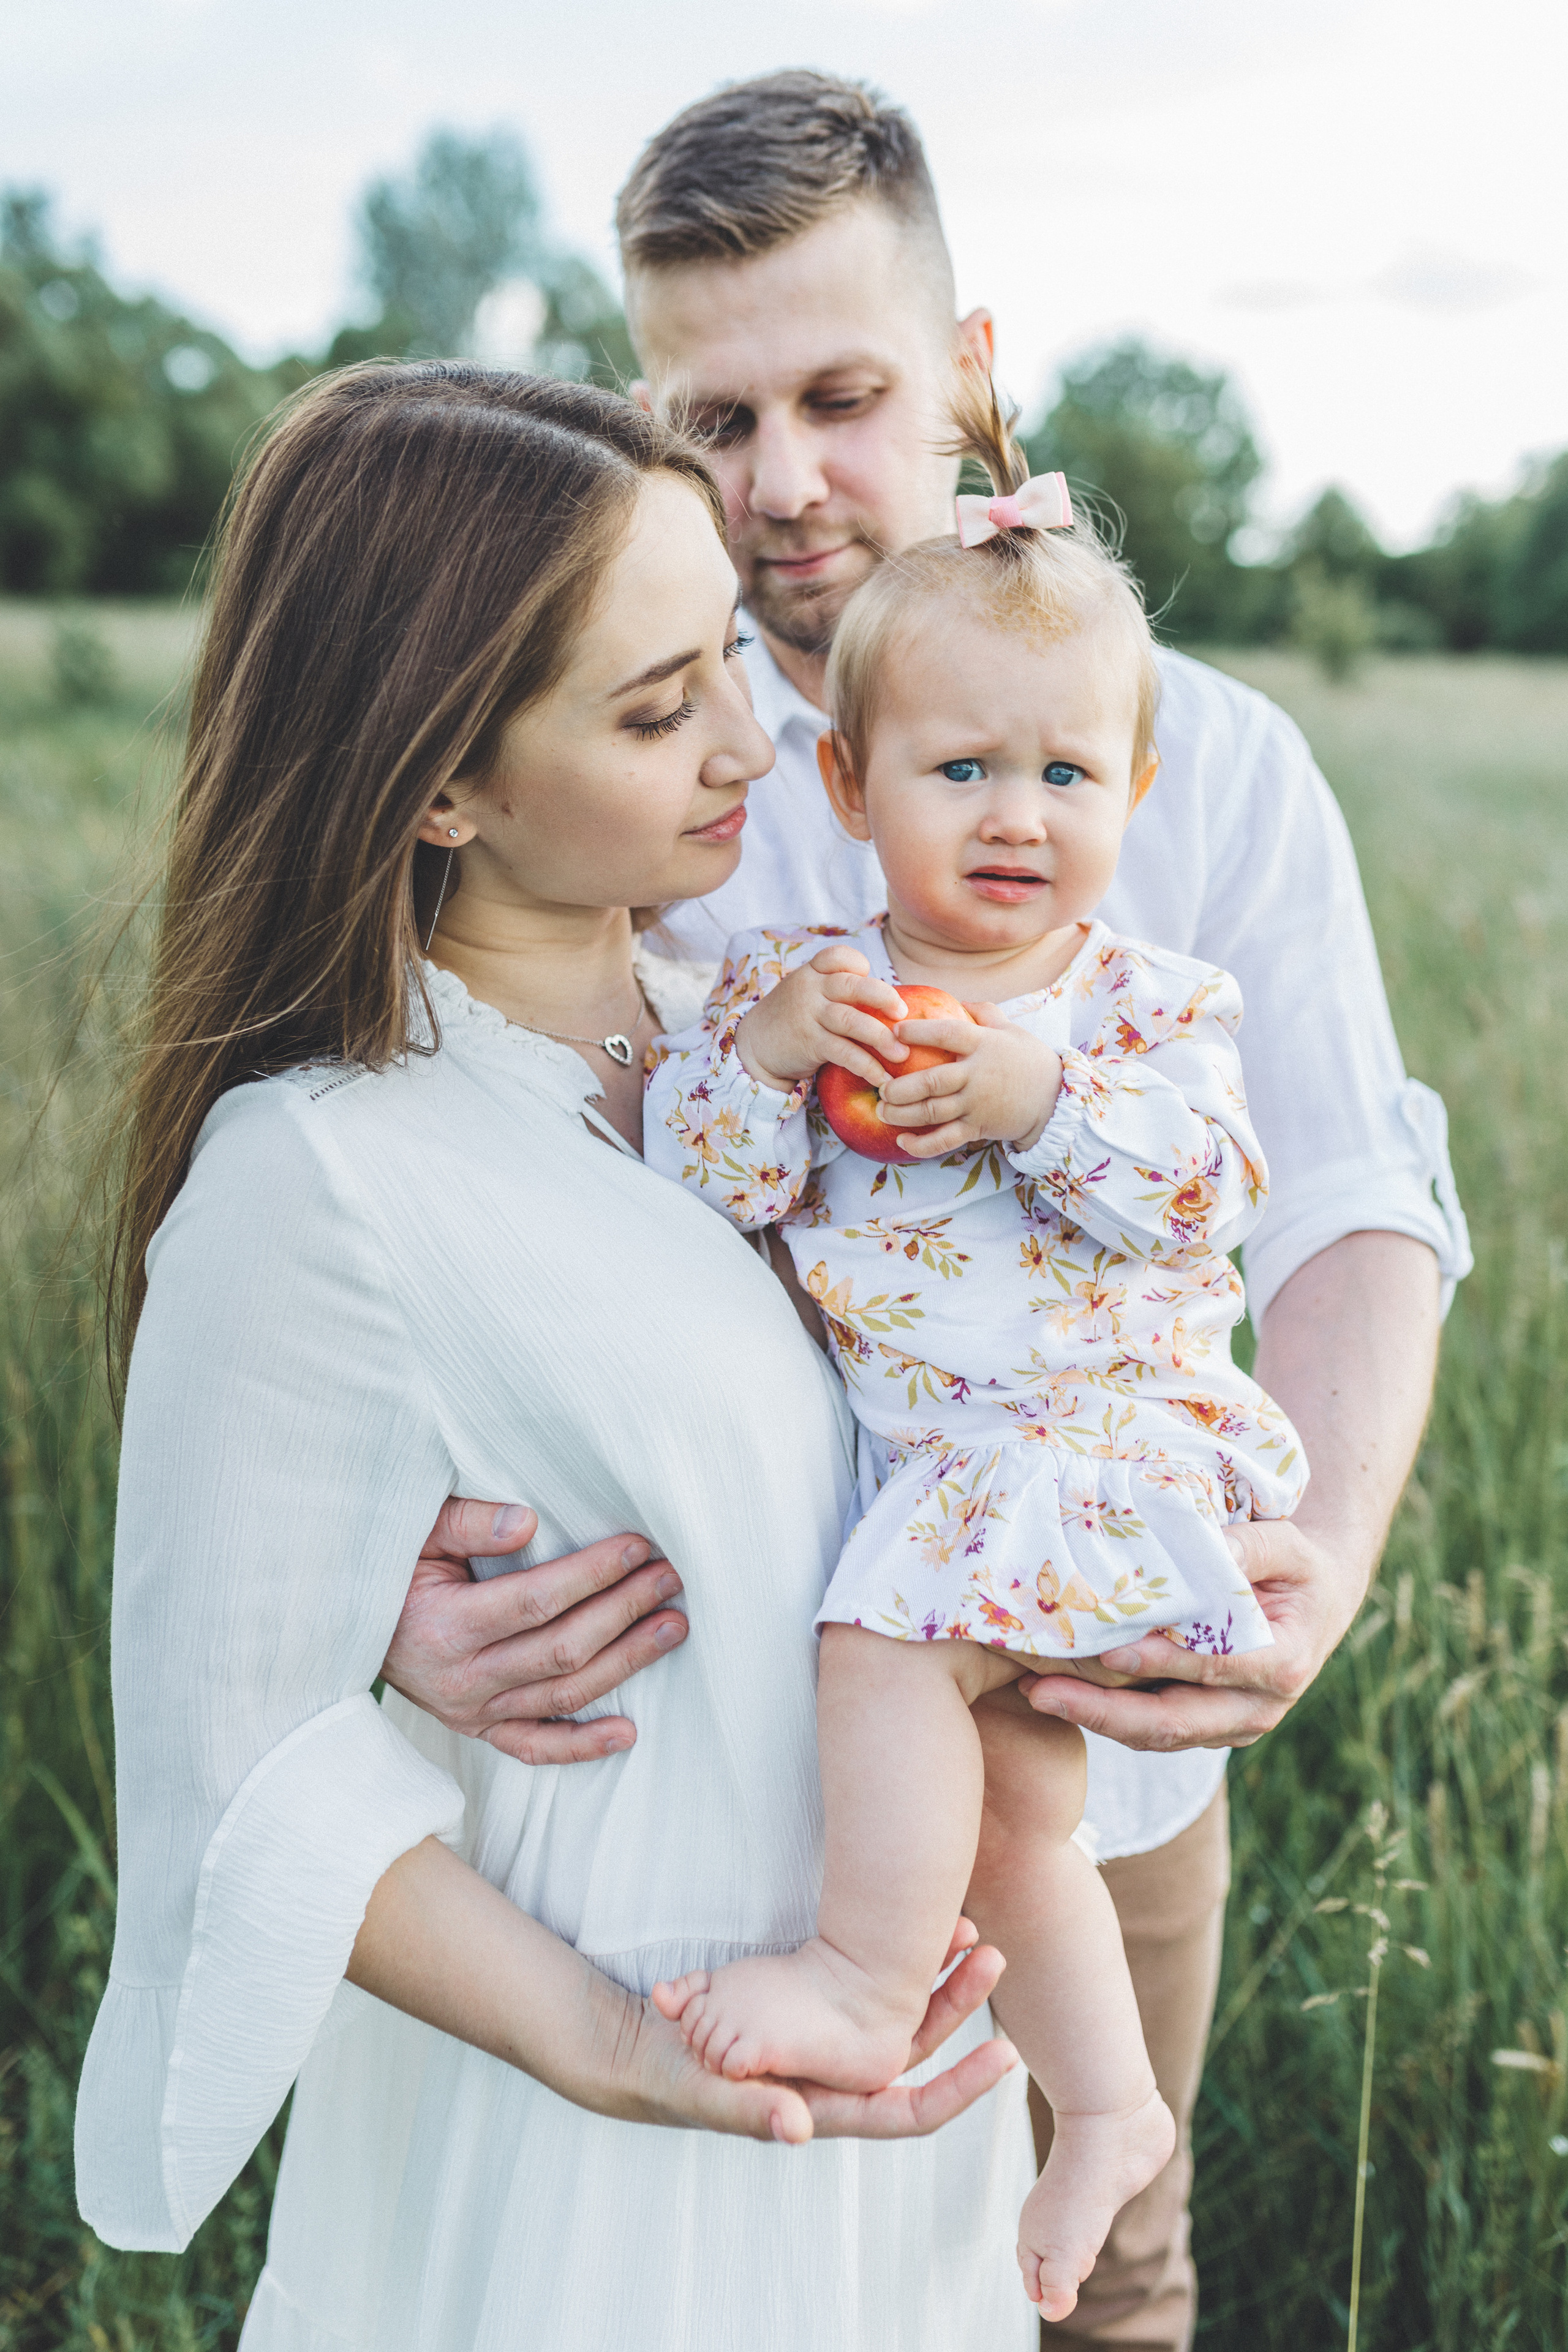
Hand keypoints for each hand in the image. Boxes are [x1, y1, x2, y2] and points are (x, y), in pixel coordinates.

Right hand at [381, 1498, 688, 1763]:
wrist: (345, 1629)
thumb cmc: (389, 1569)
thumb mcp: (417, 1532)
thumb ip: (468, 1522)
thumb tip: (528, 1522)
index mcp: (446, 1625)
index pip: (536, 1601)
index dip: (592, 1575)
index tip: (638, 1548)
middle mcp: (461, 1679)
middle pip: (561, 1649)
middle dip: (623, 1611)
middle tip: (670, 1579)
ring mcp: (470, 1712)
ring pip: (562, 1696)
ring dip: (625, 1663)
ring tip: (672, 1628)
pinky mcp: (476, 1729)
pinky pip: (534, 1747)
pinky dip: (581, 1746)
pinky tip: (628, 1731)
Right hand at [614, 1921, 1016, 2144]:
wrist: (648, 2047)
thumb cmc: (675, 2080)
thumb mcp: (708, 2093)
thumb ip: (750, 2111)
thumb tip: (799, 2128)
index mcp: (827, 2107)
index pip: (908, 2111)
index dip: (960, 2090)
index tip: (1006, 2056)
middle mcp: (840, 2077)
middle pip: (918, 2046)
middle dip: (960, 2004)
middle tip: (994, 1956)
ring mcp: (829, 2041)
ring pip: (900, 2011)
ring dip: (936, 1973)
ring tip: (967, 1930)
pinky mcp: (814, 2007)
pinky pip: (869, 1984)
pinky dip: (893, 1955)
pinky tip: (913, 1920)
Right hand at [735, 943, 908, 1093]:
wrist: (753, 1046)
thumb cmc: (793, 1017)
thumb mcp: (809, 993)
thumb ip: (838, 989)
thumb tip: (888, 998)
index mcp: (812, 972)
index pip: (838, 956)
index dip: (858, 964)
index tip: (870, 976)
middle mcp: (811, 990)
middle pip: (853, 986)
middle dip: (884, 998)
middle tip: (903, 1014)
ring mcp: (809, 1016)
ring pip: (852, 1021)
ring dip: (881, 1037)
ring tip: (902, 1053)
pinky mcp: (809, 1044)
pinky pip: (844, 1053)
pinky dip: (866, 1066)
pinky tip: (882, 1077)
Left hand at [877, 1002, 1062, 1158]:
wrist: (1055, 1099)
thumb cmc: (1028, 1060)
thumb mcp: (1011, 1030)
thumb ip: (985, 1012)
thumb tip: (959, 998)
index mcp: (983, 1044)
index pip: (947, 1033)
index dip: (919, 1031)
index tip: (894, 1031)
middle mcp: (977, 1075)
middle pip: (931, 1081)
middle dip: (900, 1086)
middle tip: (881, 1086)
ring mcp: (976, 1104)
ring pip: (932, 1112)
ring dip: (902, 1114)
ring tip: (882, 1110)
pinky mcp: (978, 1128)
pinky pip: (945, 1140)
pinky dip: (922, 1144)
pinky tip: (903, 1141)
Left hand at [1017, 1517, 1359, 1750]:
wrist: (1316, 1603)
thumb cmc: (1295, 1566)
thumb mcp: (1288, 1545)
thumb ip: (1251, 1545)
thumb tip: (1208, 1546)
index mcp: (1282, 1664)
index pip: (1212, 1667)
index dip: (1160, 1663)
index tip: (1107, 1651)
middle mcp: (1258, 1708)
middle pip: (1175, 1723)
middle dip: (1104, 1713)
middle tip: (1041, 1691)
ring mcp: (1232, 1726)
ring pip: (1158, 1737)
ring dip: (1096, 1719)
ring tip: (1035, 1693)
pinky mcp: (1209, 1729)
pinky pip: (1155, 1733)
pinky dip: (1109, 1718)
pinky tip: (1062, 1695)